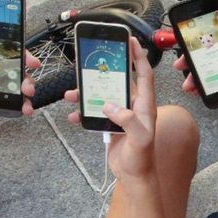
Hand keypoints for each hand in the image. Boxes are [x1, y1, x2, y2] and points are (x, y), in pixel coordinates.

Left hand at [0, 13, 38, 141]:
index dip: (5, 36)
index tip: (17, 34)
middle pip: (8, 56)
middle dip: (24, 58)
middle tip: (32, 62)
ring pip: (15, 76)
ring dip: (27, 81)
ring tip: (27, 90)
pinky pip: (15, 97)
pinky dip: (23, 101)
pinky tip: (25, 106)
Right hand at [65, 38, 157, 180]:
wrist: (133, 176)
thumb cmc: (141, 159)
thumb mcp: (139, 138)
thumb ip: (127, 120)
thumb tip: (109, 106)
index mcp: (145, 106)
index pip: (144, 75)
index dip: (138, 57)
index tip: (130, 40)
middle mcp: (134, 107)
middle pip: (119, 81)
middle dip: (105, 70)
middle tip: (93, 58)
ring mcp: (121, 115)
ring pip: (102, 95)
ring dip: (86, 93)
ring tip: (71, 93)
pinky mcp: (110, 124)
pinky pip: (93, 112)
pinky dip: (82, 112)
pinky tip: (73, 115)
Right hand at [173, 21, 217, 124]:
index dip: (203, 37)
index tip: (190, 40)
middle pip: (210, 52)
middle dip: (194, 58)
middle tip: (182, 64)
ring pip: (210, 67)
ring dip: (196, 74)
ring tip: (188, 83)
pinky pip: (213, 79)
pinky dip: (203, 83)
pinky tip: (196, 88)